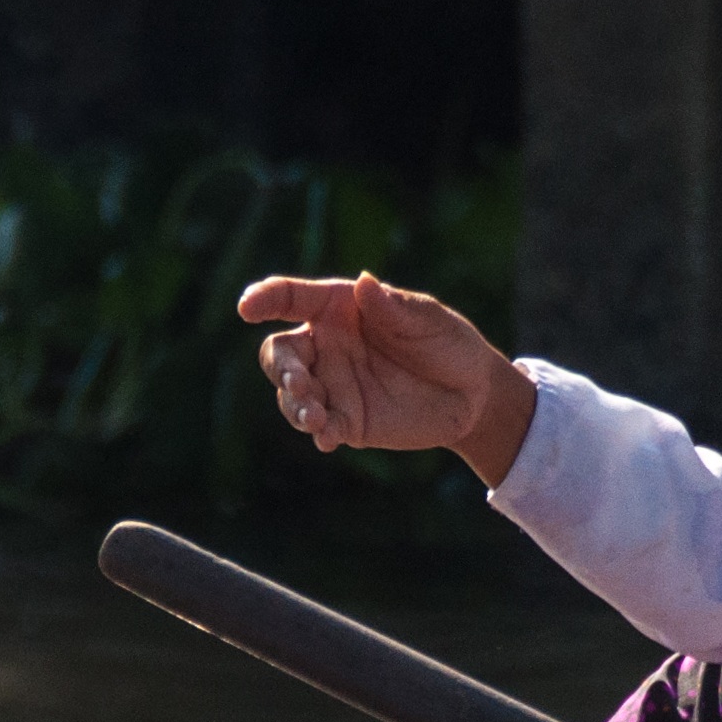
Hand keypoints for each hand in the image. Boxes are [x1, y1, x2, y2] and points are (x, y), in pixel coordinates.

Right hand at [238, 271, 538, 484]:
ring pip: (292, 395)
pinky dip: (319, 433)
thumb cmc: (448, 343)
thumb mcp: (428, 320)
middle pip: (280, 353)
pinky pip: (322, 427)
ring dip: (295, 405)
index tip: (247, 308)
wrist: (474, 395)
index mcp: (339, 309)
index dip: (265, 299)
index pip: (291, 299)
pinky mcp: (348, 421)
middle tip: (298, 381)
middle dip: (280, 368)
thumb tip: (363, 283)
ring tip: (314, 417)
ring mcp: (333, 385)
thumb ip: (394, 307)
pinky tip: (327, 438)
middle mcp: (327, 346)